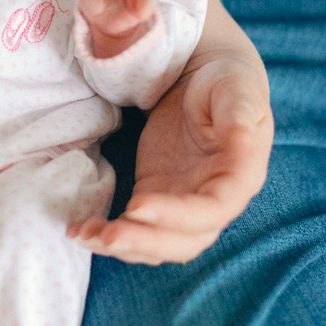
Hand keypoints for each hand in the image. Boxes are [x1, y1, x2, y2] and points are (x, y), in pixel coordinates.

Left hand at [69, 55, 273, 262]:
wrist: (205, 78)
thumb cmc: (227, 82)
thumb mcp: (238, 90)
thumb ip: (241, 114)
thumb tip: (243, 139)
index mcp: (241, 176)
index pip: (214, 209)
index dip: (178, 215)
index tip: (136, 204)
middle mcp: (214, 201)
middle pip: (185, 240)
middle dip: (145, 242)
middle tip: (106, 236)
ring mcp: (184, 203)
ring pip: (159, 243)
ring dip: (123, 246)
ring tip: (85, 236)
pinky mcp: (157, 196)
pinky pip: (138, 227)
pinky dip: (111, 234)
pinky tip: (83, 231)